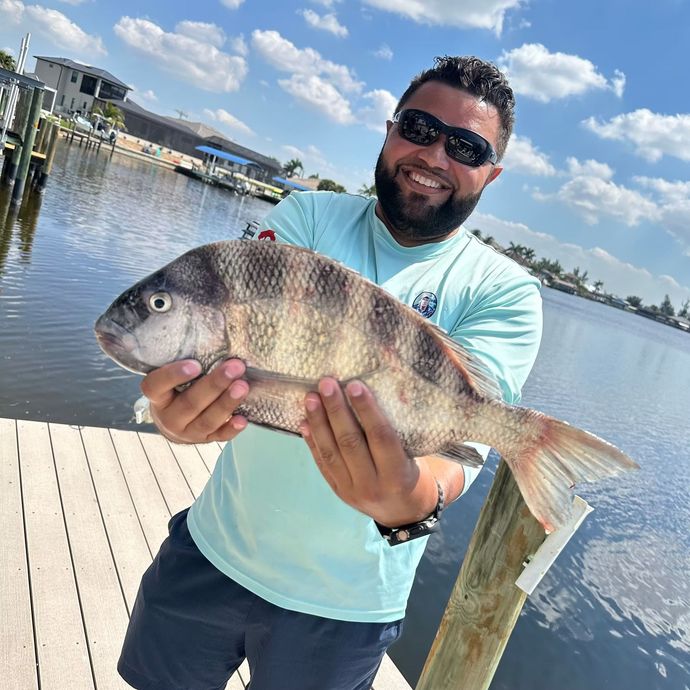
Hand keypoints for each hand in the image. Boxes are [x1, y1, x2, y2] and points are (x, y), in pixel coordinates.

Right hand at [140, 359, 248, 443]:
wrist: (174, 421)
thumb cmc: (176, 390)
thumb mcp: (172, 376)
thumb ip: (185, 361)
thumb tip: (213, 331)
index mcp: (158, 397)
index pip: (155, 386)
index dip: (173, 376)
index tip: (195, 364)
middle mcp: (169, 417)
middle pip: (190, 403)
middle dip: (214, 385)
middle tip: (234, 368)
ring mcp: (186, 432)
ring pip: (206, 420)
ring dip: (226, 403)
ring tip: (243, 387)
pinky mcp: (203, 440)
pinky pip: (218, 436)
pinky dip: (231, 429)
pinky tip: (243, 419)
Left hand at [301, 378, 438, 526]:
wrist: (402, 512)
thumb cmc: (411, 472)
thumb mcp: (415, 455)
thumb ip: (399, 430)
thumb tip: (383, 388)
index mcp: (397, 474)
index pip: (381, 437)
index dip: (367, 410)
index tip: (355, 385)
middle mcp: (372, 484)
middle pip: (351, 442)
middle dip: (336, 410)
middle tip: (327, 383)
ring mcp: (351, 490)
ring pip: (331, 453)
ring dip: (319, 422)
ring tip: (311, 397)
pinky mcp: (337, 490)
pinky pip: (322, 464)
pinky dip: (312, 441)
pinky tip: (304, 422)